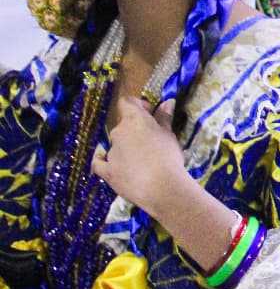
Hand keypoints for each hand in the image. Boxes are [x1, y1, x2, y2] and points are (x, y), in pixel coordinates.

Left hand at [92, 97, 189, 218]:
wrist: (161, 187)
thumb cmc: (168, 157)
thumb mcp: (170, 135)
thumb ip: (165, 118)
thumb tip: (167, 101)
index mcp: (134, 120)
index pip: (127, 102)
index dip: (138, 105)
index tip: (150, 112)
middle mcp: (118, 132)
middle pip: (123, 125)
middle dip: (135, 130)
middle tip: (152, 141)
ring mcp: (110, 152)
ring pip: (116, 144)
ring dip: (127, 148)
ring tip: (143, 162)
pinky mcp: (106, 170)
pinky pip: (100, 163)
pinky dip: (104, 162)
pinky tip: (112, 165)